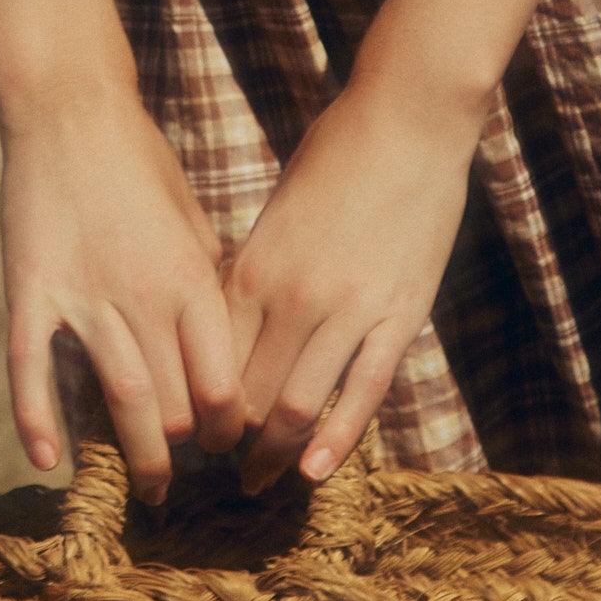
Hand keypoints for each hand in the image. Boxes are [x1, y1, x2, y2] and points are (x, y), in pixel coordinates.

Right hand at [0, 83, 246, 499]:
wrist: (70, 108)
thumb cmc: (140, 162)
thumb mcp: (192, 222)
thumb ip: (205, 284)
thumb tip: (223, 344)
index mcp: (192, 278)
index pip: (223, 383)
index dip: (229, 426)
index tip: (226, 441)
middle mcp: (144, 295)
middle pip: (175, 403)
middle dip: (185, 449)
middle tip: (184, 472)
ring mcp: (83, 294)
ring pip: (120, 399)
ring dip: (136, 456)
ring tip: (145, 490)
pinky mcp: (31, 290)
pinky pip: (31, 369)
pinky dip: (38, 420)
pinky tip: (47, 462)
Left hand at [221, 79, 478, 490]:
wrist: (407, 120)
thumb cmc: (336, 157)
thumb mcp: (276, 215)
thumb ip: (254, 272)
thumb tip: (227, 327)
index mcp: (253, 267)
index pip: (212, 360)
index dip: (200, 405)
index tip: (193, 432)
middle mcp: (293, 296)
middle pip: (247, 393)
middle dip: (231, 440)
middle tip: (223, 469)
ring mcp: (349, 308)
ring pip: (298, 404)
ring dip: (276, 453)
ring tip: (263, 480)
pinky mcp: (399, 314)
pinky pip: (362, 392)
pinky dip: (336, 438)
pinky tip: (316, 472)